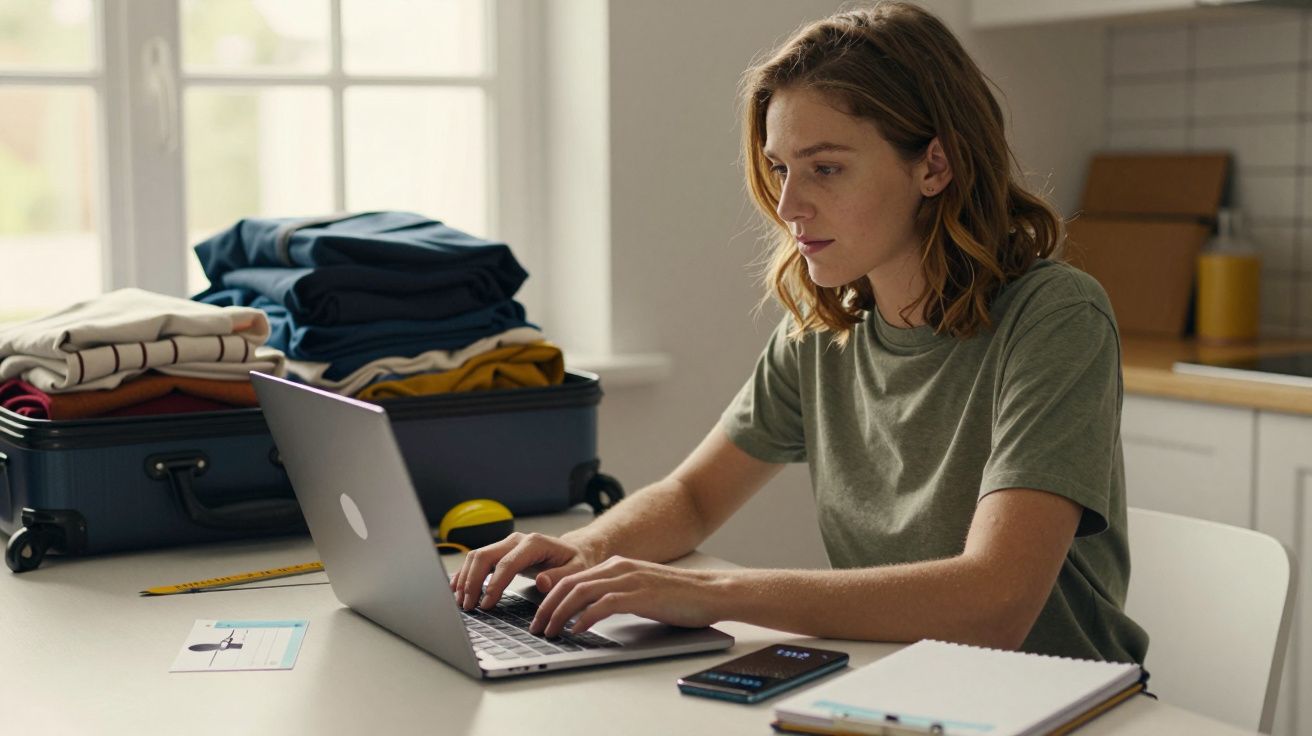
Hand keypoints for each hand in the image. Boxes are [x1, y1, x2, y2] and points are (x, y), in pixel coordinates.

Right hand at [450, 532, 598, 610]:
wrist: (575, 550)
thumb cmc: (576, 561)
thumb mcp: (577, 571)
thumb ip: (560, 576)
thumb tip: (542, 581)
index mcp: (534, 543)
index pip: (507, 563)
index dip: (494, 584)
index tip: (486, 604)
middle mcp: (516, 540)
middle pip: (484, 556)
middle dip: (473, 582)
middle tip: (468, 606)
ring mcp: (507, 544)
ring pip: (477, 557)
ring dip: (466, 579)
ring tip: (462, 602)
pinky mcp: (501, 552)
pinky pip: (478, 560)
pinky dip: (466, 574)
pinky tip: (456, 587)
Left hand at [529, 556, 727, 637]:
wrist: (711, 592)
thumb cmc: (680, 596)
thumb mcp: (640, 590)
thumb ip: (616, 595)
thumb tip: (589, 613)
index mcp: (617, 565)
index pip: (572, 578)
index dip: (550, 598)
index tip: (540, 615)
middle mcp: (619, 568)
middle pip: (569, 584)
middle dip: (547, 607)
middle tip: (536, 627)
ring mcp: (629, 580)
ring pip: (580, 592)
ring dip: (559, 613)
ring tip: (550, 631)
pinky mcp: (640, 595)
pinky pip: (603, 604)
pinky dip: (584, 617)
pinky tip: (576, 630)